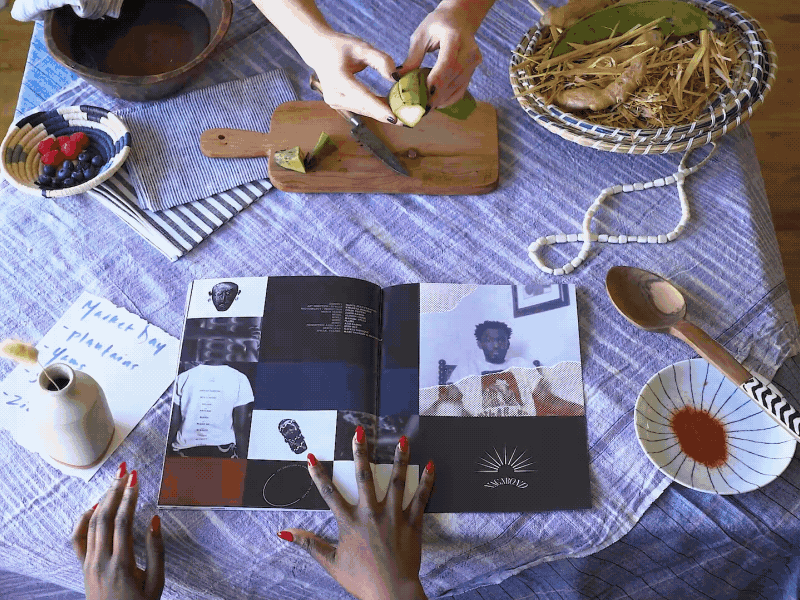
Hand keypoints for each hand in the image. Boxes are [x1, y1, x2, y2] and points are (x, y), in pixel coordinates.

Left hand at [72, 463, 164, 599]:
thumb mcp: (156, 582)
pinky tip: (94, 506)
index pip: (124, 522)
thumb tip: (155, 520)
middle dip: (115, 490)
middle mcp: (101, 561)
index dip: (130, 497)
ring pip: (92, 523)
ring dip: (104, 499)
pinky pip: (78, 538)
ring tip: (115, 481)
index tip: (136, 479)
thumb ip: (157, 551)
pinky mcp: (84, 566)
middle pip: (105, 517)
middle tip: (125, 471)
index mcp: (122, 564)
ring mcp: (89, 563)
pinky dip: (84, 519)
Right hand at [279, 427, 433, 599]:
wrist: (391, 594)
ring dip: (400, 458)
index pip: (330, 493)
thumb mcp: (331, 563)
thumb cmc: (361, 580)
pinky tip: (431, 464)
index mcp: (349, 523)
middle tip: (360, 431)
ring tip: (403, 439)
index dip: (318, 474)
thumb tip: (285, 533)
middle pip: (364, 477)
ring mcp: (393, 517)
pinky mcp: (412, 523)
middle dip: (361, 452)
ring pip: (397, 481)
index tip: (310, 456)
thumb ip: (309, 545)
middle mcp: (371, 514)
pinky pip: (421, 498)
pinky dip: (427, 481)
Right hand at [303, 30, 402, 125]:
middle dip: (386, 114)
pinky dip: (375, 109)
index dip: (379, 108)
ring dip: (382, 114)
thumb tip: (396, 77)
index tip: (395, 118)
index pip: (362, 96)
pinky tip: (391, 110)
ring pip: (363, 111)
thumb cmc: (340, 47)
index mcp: (338, 79)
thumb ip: (380, 60)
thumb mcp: (361, 47)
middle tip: (408, 120)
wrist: (318, 50)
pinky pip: (360, 108)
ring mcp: (334, 102)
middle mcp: (334, 95)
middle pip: (364, 108)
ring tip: (403, 117)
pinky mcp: (338, 104)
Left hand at [398, 1, 483, 107]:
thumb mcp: (421, 36)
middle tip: (421, 109)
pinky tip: (436, 104)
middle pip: (454, 77)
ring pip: (458, 86)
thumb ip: (412, 58)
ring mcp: (474, 60)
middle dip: (437, 94)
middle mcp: (469, 49)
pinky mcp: (474, 69)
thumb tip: (397, 78)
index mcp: (454, 37)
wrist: (459, 19)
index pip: (448, 62)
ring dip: (442, 99)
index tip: (424, 95)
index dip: (437, 80)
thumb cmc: (436, 26)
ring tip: (425, 109)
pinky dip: (449, 99)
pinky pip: (462, 89)